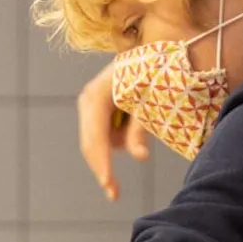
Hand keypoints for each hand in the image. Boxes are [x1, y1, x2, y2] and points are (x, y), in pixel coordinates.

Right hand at [77, 65, 148, 200]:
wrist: (154, 47)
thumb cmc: (153, 70)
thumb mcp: (149, 100)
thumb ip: (141, 128)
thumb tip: (140, 156)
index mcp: (96, 96)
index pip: (94, 139)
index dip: (101, 165)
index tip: (108, 185)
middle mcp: (88, 101)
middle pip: (90, 145)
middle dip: (103, 168)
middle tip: (114, 194)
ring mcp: (91, 105)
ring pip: (99, 142)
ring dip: (119, 145)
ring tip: (143, 122)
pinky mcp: (98, 110)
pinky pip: (106, 135)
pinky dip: (120, 138)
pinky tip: (135, 120)